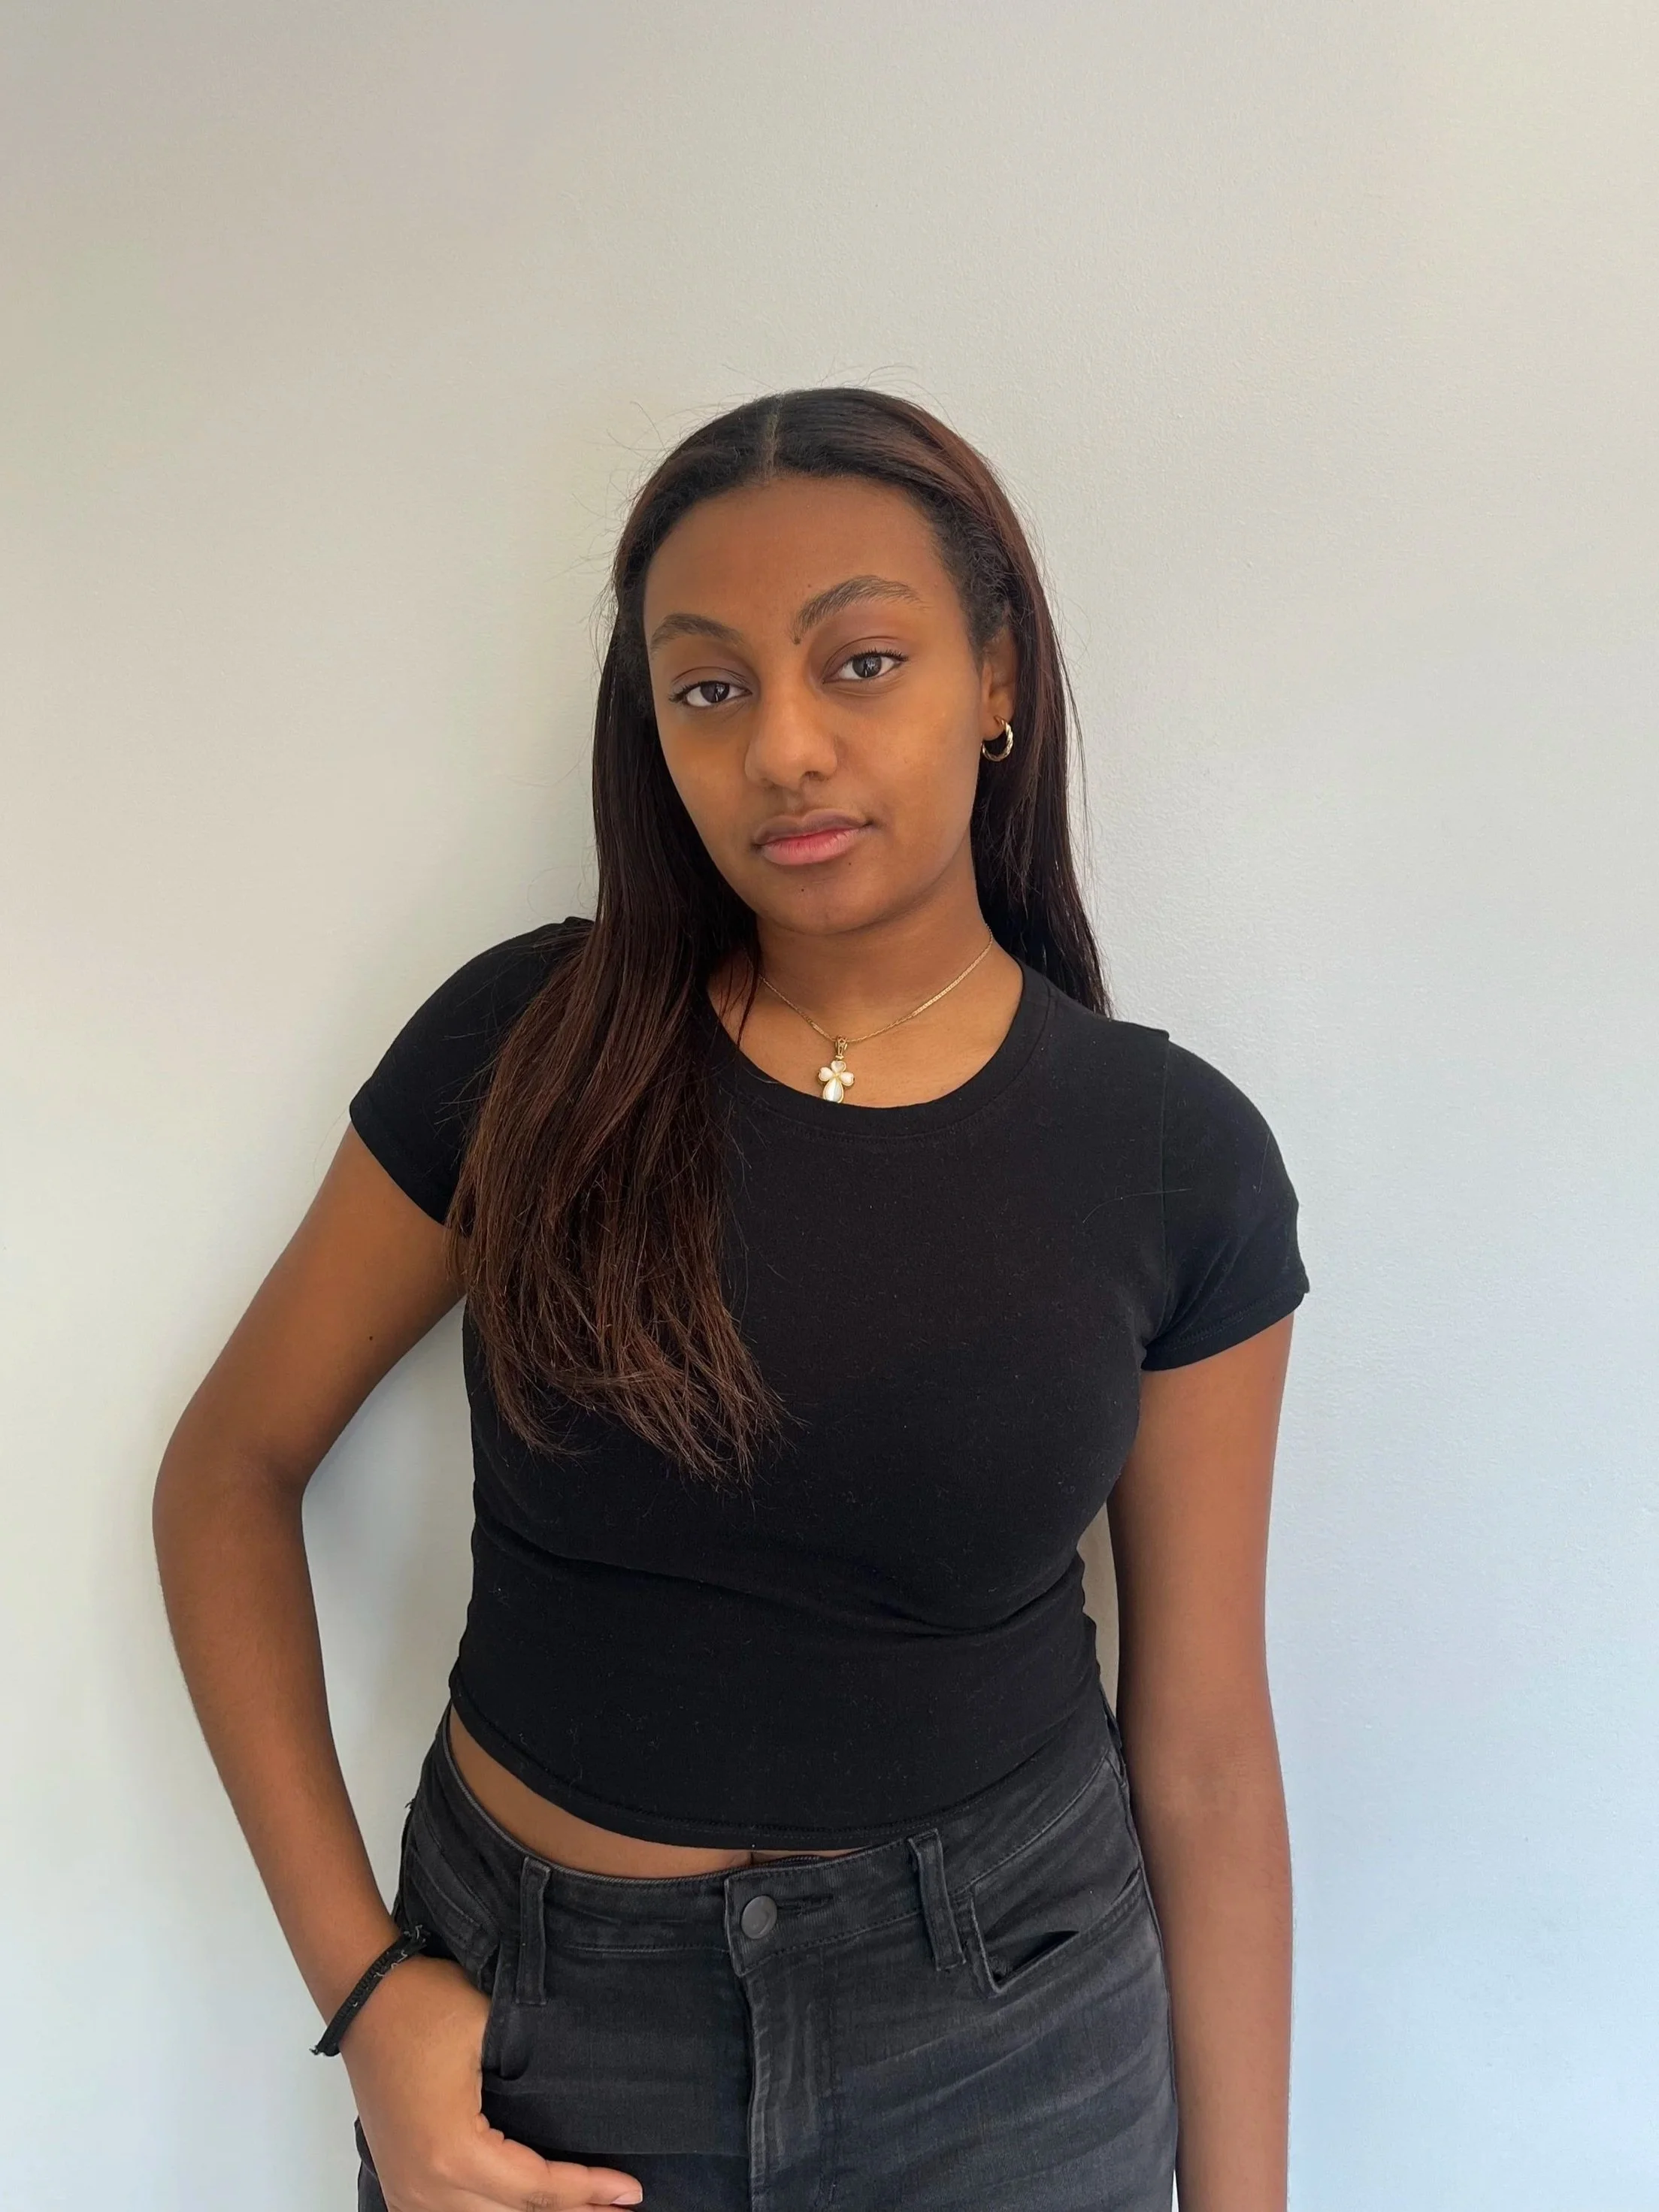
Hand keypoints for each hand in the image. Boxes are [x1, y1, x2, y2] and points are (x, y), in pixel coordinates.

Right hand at [342, 1954, 642, 2209]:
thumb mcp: (490, 2023)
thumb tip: (581, 2088)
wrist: (363, 1996)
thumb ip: (534, 2065)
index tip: (630, 2192)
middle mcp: (426, 2185)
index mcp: (453, 2152)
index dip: (586, 2191)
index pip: (536, 2189)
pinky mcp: (399, 2181)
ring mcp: (407, 2190)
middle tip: (619, 2211)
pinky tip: (521, 2211)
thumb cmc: (424, 2004)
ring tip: (581, 2211)